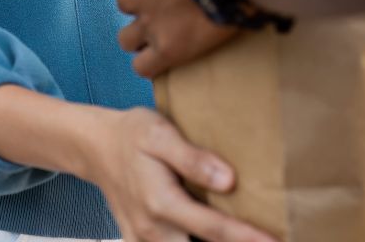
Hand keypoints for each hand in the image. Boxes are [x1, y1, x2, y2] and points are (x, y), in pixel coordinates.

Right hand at [88, 107, 277, 241]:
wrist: (95, 146)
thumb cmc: (131, 134)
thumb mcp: (159, 133)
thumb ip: (193, 158)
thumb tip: (228, 180)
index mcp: (160, 202)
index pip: (213, 229)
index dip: (247, 239)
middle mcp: (153, 231)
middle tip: (269, 240)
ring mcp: (144, 241)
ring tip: (248, 236)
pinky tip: (216, 235)